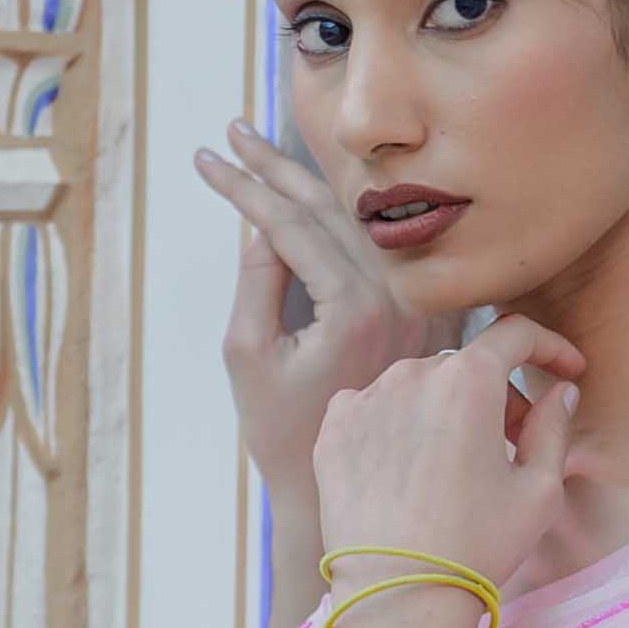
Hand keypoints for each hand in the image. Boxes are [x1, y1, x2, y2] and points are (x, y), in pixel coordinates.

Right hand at [198, 124, 429, 515]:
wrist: (343, 495)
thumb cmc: (285, 435)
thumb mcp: (248, 355)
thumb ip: (256, 281)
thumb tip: (260, 220)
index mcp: (356, 308)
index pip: (292, 225)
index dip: (243, 185)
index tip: (204, 157)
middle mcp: (397, 299)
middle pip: (331, 210)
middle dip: (275, 168)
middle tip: (232, 132)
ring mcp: (417, 306)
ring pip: (359, 223)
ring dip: (310, 185)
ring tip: (264, 150)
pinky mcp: (423, 316)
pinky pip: (382, 253)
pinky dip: (345, 221)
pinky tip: (315, 196)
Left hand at [307, 317, 584, 627]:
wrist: (397, 595)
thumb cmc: (477, 545)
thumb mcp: (539, 490)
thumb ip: (555, 426)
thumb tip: (560, 390)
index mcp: (468, 380)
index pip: (515, 333)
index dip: (550, 346)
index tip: (566, 369)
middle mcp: (412, 374)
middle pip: (466, 367)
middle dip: (497, 394)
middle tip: (513, 442)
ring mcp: (365, 398)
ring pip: (418, 386)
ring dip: (444, 410)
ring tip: (456, 465)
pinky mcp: (333, 428)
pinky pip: (374, 408)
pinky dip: (397, 425)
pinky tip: (408, 470)